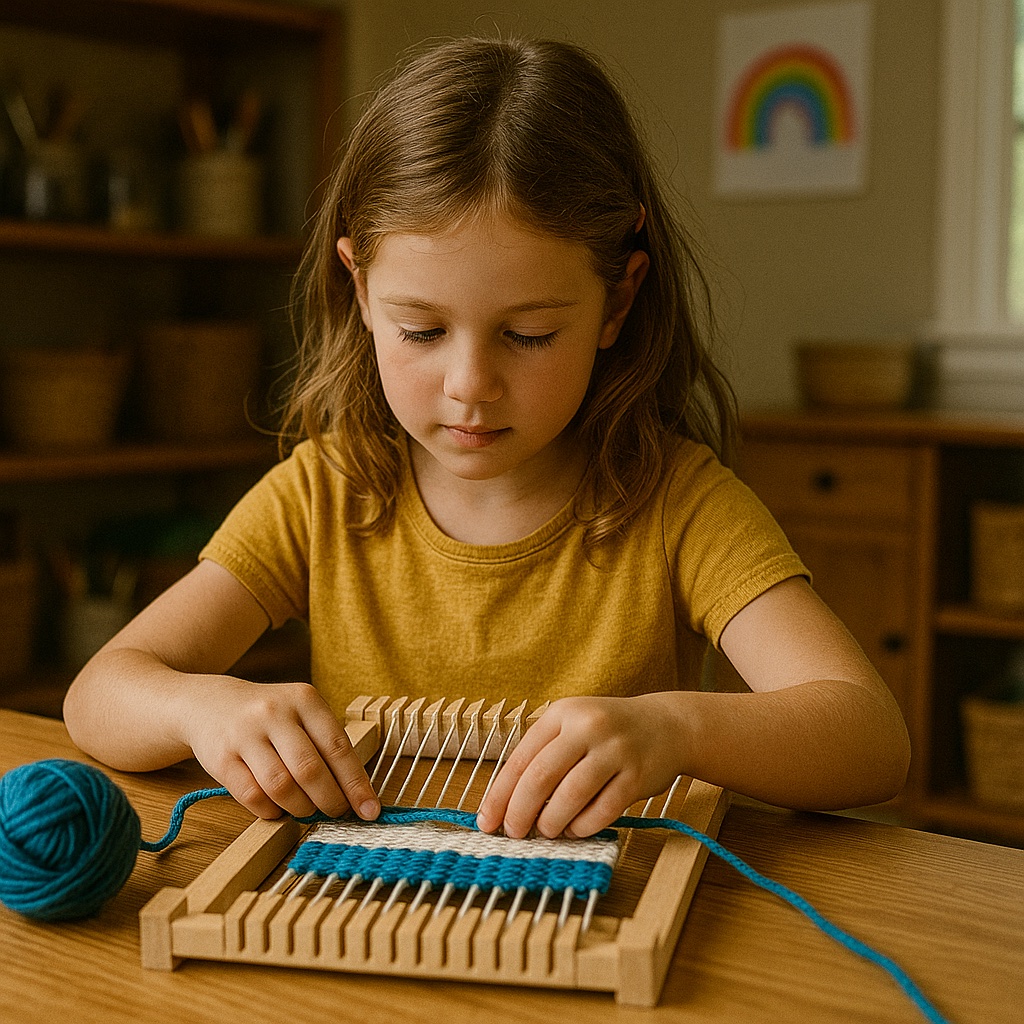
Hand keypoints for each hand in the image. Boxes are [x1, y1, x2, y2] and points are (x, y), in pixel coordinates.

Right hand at [183, 677, 379, 820]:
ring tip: (307, 809)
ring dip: (300, 808)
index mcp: (304, 699)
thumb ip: (326, 745)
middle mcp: (275, 713)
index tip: (369, 809)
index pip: (338, 747)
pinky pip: (253, 796)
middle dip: (330, 800)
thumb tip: (356, 793)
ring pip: (281, 786)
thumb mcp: (301, 713)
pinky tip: (279, 808)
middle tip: (336, 812)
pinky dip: (271, 811)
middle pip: (310, 770)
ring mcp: (245, 735)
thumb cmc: (269, 716)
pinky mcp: (221, 758)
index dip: (356, 784)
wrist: (210, 704)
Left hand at [475, 694, 683, 838]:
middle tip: (514, 832)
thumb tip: (505, 804)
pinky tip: (575, 829)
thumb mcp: (572, 727)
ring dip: (552, 822)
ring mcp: (614, 750)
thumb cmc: (608, 733)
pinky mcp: (637, 776)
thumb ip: (543, 757)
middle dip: (520, 812)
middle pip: (541, 777)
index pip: (521, 758)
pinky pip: (602, 810)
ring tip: (547, 830)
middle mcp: (587, 727)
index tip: (487, 821)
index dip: (500, 794)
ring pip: (571, 796)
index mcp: (562, 714)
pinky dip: (583, 826)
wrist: (666, 725)